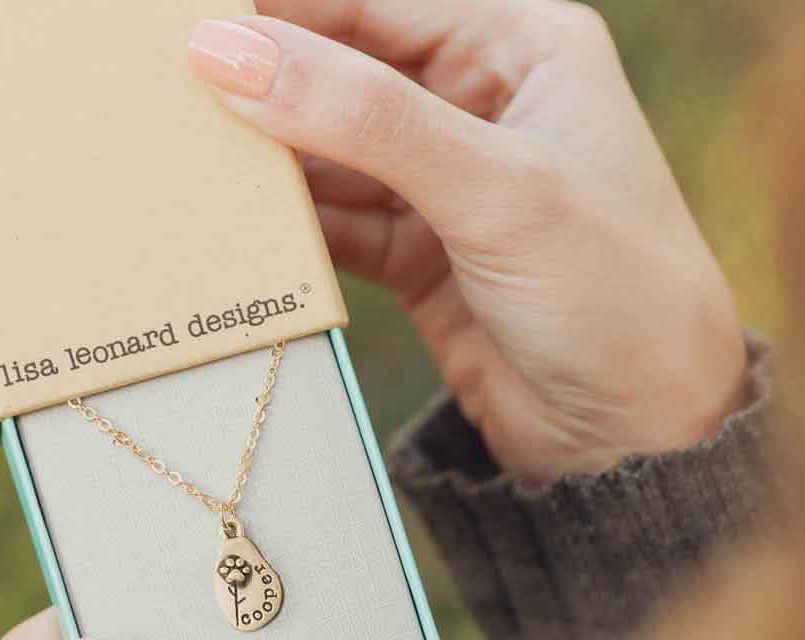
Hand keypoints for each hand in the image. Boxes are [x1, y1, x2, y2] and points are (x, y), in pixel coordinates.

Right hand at [188, 1, 747, 480]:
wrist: (638, 433)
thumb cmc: (612, 289)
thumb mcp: (493, 187)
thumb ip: (363, 117)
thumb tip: (231, 52)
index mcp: (520, 47)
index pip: (373, 4)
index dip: (282, 14)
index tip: (189, 26)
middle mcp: (479, 105)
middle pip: (343, 78)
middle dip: (263, 90)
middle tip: (167, 97)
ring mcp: (445, 186)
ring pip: (331, 157)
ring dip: (268, 167)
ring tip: (186, 165)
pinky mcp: (419, 258)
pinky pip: (337, 226)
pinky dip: (291, 232)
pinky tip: (239, 230)